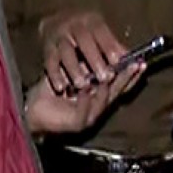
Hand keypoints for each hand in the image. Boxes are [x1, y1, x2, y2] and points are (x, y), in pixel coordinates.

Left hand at [24, 71, 139, 135]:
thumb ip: (88, 66)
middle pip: (116, 93)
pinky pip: (84, 111)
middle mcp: (97, 107)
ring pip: (102, 102)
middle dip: (126, 78)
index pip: (120, 85)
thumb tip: (103, 49)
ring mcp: (88, 117)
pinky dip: (85, 99)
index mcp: (99, 96)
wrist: (32, 108)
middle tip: (135, 66)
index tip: (140, 62)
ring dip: (106, 88)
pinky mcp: (76, 123)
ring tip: (110, 74)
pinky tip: (86, 88)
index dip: (131, 74)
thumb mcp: (73, 73)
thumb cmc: (51, 90)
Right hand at [38, 9, 128, 92]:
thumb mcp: (100, 33)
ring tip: (83, 86)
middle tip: (105, 79)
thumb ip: (117, 48)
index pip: (101, 32)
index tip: (118, 62)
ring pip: (66, 52)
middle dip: (95, 60)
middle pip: (84, 42)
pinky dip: (54, 75)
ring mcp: (59, 36)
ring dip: (74, 69)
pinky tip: (61, 88)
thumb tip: (137, 62)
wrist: (54, 21)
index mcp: (92, 20)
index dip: (109, 47)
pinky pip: (49, 62)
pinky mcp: (46, 48)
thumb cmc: (86, 31)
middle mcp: (74, 25)